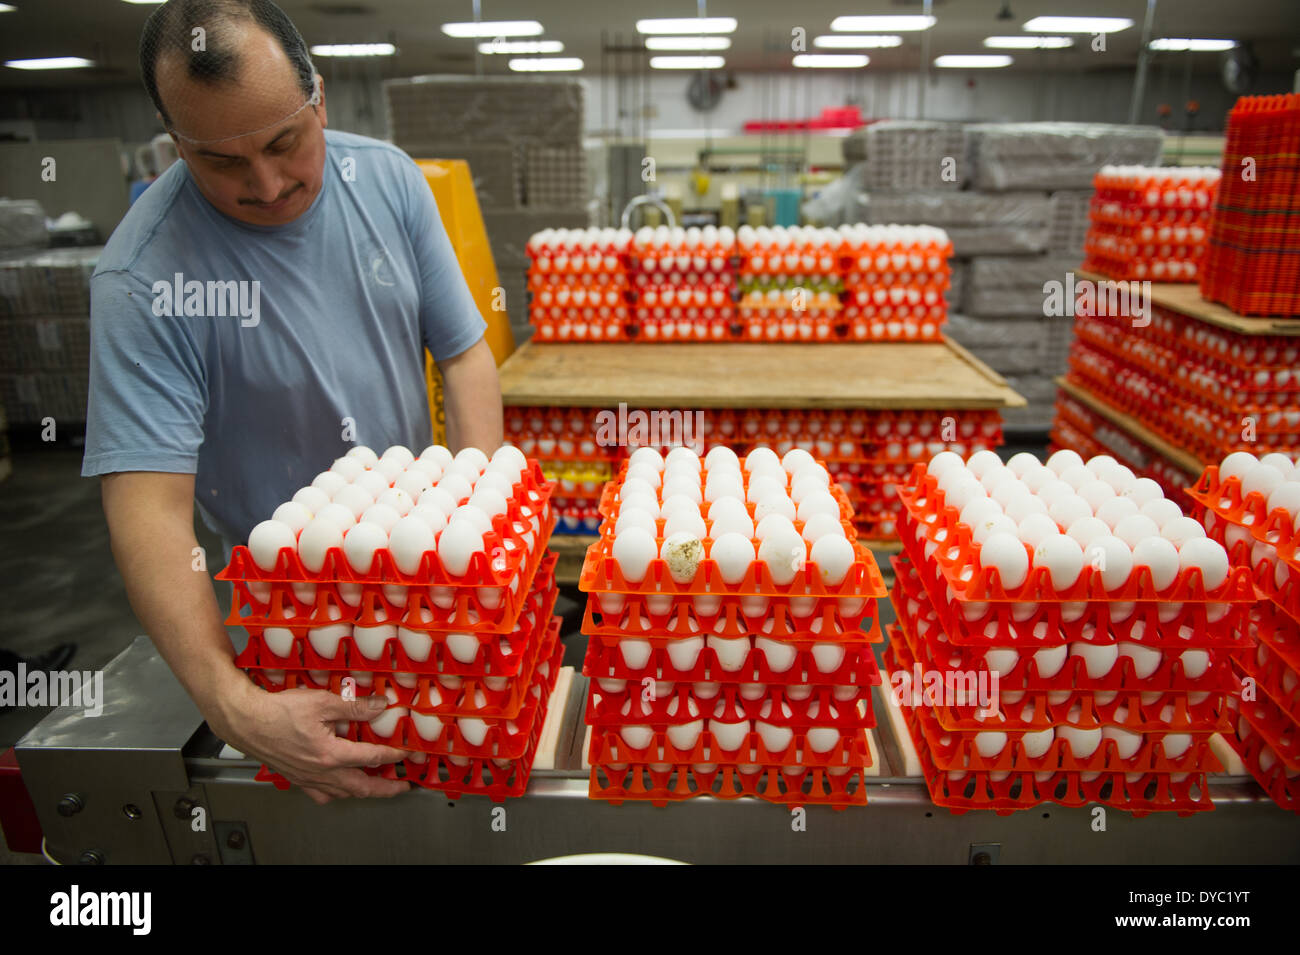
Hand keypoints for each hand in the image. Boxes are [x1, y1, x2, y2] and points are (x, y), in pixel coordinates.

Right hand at [209, 678, 412, 804]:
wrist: (246, 721)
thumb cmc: (277, 711)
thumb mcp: (321, 702)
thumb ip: (354, 706)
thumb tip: (379, 706)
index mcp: (330, 754)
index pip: (372, 758)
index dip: (394, 755)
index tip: (406, 753)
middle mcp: (320, 772)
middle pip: (361, 787)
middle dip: (386, 789)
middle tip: (402, 786)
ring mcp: (307, 778)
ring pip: (342, 793)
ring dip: (363, 791)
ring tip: (377, 787)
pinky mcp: (296, 777)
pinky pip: (320, 794)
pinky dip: (336, 794)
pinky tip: (339, 788)